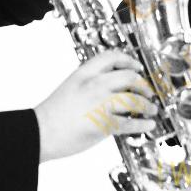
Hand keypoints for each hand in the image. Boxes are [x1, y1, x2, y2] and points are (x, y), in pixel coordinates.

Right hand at [34, 50, 157, 162]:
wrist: (38, 133)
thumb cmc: (52, 115)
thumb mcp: (72, 87)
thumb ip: (91, 84)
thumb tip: (116, 88)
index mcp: (85, 73)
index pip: (112, 56)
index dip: (129, 60)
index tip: (138, 67)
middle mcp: (94, 84)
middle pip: (130, 76)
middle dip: (143, 85)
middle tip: (148, 92)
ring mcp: (100, 103)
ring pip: (134, 99)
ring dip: (147, 105)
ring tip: (152, 109)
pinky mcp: (102, 123)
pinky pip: (130, 123)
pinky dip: (142, 124)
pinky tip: (148, 125)